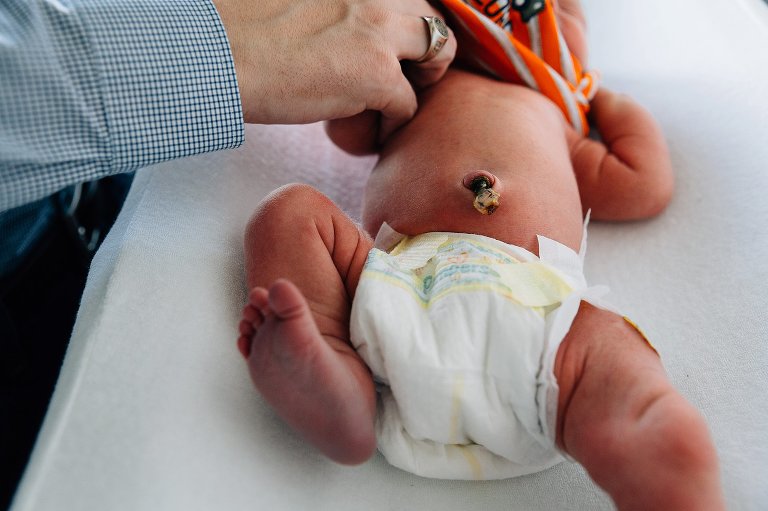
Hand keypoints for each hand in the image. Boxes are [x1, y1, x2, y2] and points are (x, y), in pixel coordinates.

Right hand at [213, 0, 455, 128]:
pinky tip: (366, 133)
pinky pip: (408, 106)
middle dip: (426, 49)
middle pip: (432, 18)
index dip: (404, 26)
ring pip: (438, 54)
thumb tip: (340, 35)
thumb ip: (334, 10)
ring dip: (421, 82)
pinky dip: (391, 124)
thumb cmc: (239, 29)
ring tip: (394, 103)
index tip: (392, 49)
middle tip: (405, 75)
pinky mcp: (377, 76)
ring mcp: (380, 33)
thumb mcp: (299, 2)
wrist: (218, 53)